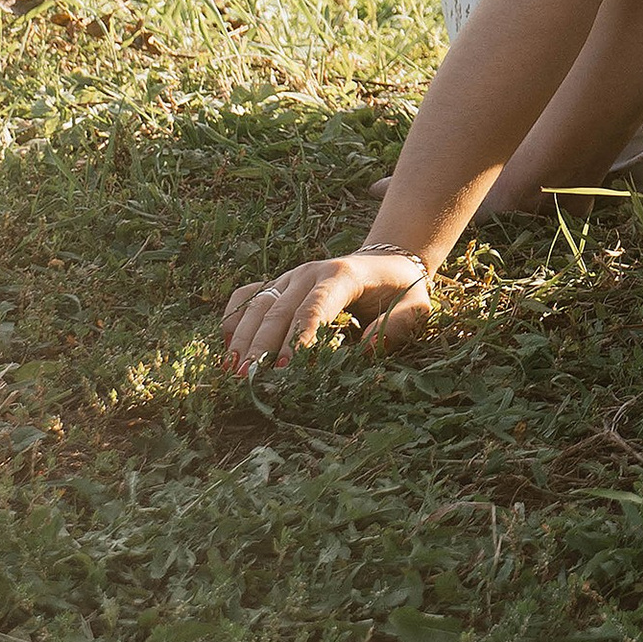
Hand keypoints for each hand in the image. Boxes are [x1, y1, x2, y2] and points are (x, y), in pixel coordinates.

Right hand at [222, 247, 433, 372]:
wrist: (385, 263)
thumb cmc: (401, 291)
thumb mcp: (415, 307)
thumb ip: (397, 326)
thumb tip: (367, 349)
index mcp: (344, 274)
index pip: (316, 305)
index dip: (299, 336)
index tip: (285, 367)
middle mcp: (311, 272)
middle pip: (280, 308)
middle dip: (263, 344)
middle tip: (251, 379)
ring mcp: (291, 277)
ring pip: (258, 304)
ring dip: (243, 338)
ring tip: (233, 372)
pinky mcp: (279, 285)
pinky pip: (247, 297)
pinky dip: (233, 319)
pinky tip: (227, 348)